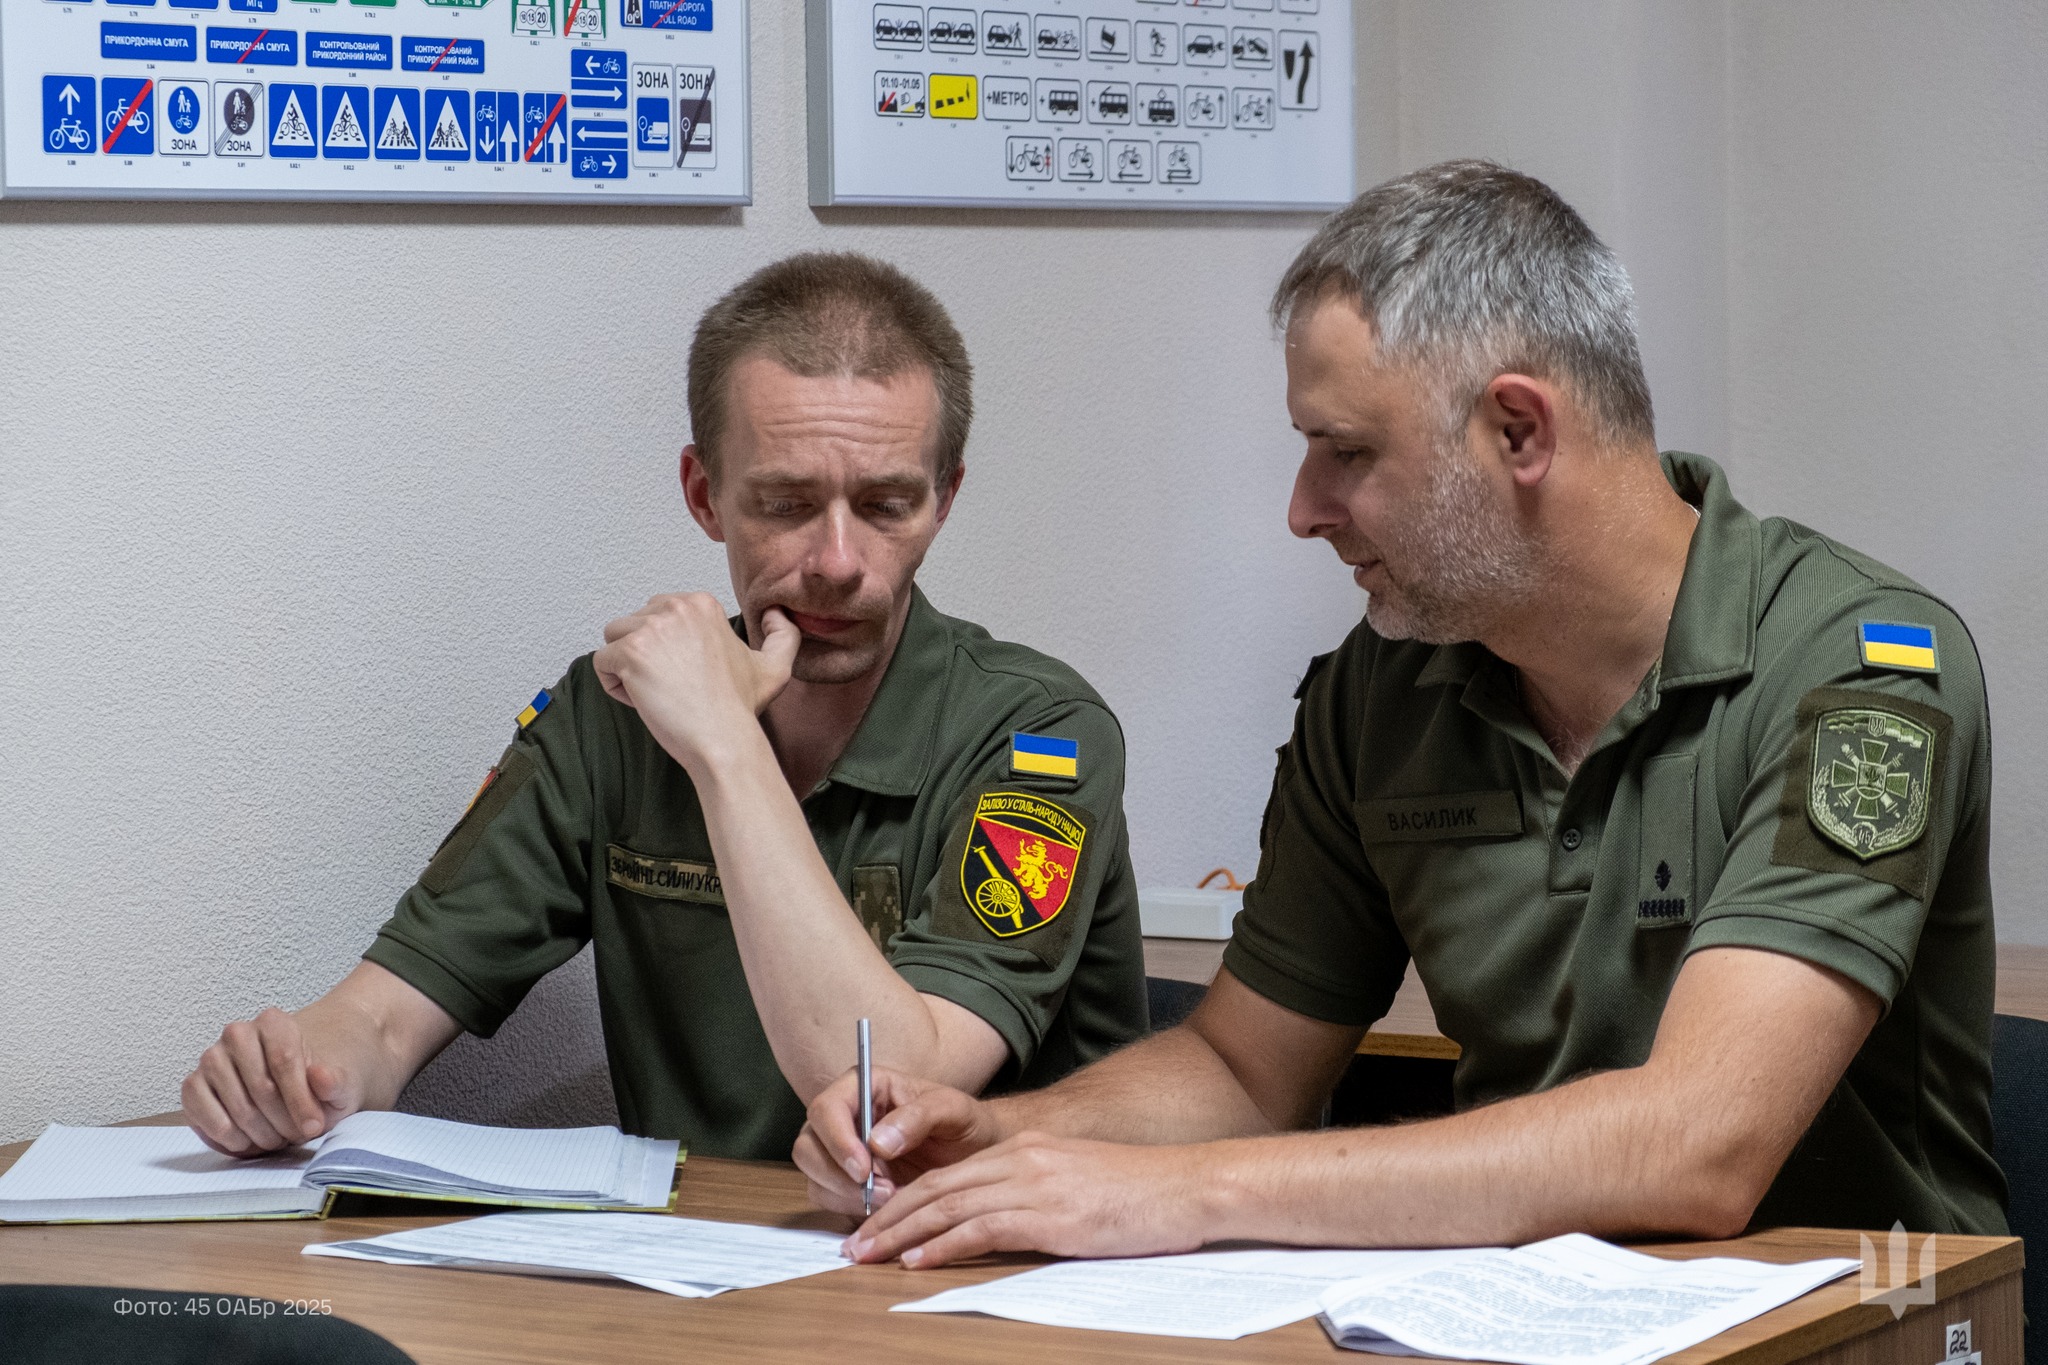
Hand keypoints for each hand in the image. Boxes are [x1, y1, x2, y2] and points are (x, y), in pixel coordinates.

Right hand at [181, 1007, 362, 1155]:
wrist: (291, 1086)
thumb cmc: (315, 1085)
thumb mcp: (339, 1085)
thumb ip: (335, 1081)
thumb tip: (321, 1075)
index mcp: (274, 1023)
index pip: (284, 1061)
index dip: (300, 1100)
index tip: (314, 1126)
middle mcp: (238, 1034)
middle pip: (261, 1087)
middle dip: (283, 1121)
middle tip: (296, 1136)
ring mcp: (211, 1058)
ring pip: (236, 1106)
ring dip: (260, 1133)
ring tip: (277, 1138)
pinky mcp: (193, 1085)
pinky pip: (204, 1115)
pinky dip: (229, 1136)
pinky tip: (249, 1140)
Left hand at [592, 594, 799, 772]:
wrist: (723, 738)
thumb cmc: (740, 708)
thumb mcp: (775, 666)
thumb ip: (783, 635)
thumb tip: (776, 613)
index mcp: (701, 604)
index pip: (658, 615)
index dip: (666, 649)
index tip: (687, 674)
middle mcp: (676, 608)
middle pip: (633, 623)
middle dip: (644, 654)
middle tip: (671, 686)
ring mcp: (651, 629)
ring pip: (614, 639)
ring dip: (626, 668)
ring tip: (654, 693)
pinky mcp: (630, 653)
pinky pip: (601, 663)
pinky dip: (614, 686)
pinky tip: (642, 700)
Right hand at [793, 1066, 1005, 1216]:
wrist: (973, 1154)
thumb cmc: (963, 1123)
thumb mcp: (952, 1110)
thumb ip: (919, 1116)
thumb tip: (877, 1142)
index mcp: (864, 1086)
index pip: (826, 1108)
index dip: (837, 1139)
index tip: (864, 1168)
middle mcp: (844, 1116)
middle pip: (808, 1145)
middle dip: (837, 1175)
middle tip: (880, 1191)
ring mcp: (839, 1149)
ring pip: (813, 1175)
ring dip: (844, 1195)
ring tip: (889, 1198)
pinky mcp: (843, 1180)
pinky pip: (826, 1197)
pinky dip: (848, 1208)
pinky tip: (883, 1207)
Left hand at [843, 1134, 1211, 1267]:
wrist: (1187, 1186)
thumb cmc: (1140, 1193)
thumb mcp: (1075, 1184)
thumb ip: (1033, 1196)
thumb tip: (994, 1227)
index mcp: (1025, 1150)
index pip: (947, 1174)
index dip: (903, 1200)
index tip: (873, 1224)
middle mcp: (1022, 1160)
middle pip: (936, 1187)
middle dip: (887, 1217)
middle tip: (852, 1244)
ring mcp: (1036, 1185)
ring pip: (949, 1206)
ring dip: (901, 1233)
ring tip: (867, 1255)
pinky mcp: (1051, 1215)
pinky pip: (983, 1228)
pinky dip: (943, 1244)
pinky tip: (917, 1259)